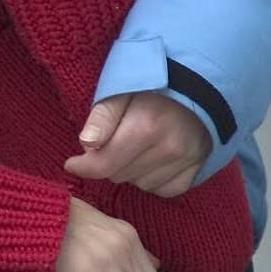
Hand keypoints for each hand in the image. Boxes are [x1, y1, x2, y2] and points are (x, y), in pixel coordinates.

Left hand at [64, 92, 210, 195]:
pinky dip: (153, 179)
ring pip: (140, 184)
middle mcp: (169, 147)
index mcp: (146, 125)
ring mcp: (186, 160)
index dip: (83, 166)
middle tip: (110, 142)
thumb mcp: (121, 88)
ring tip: (134, 147)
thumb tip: (87, 144)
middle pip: (119, 175)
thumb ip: (103, 116)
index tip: (72, 163)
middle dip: (107, 162)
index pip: (104, 164)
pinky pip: (164, 190)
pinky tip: (151, 159)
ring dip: (130, 170)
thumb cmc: (152, 84)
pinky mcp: (198, 169)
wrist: (196, 81)